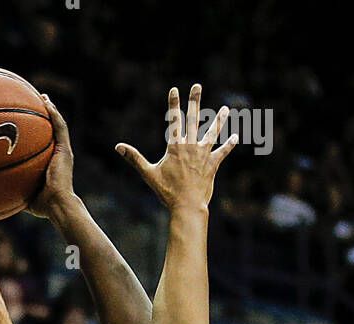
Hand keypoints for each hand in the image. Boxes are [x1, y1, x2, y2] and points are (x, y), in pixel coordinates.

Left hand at [29, 95, 74, 217]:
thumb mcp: (23, 194)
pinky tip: (46, 102)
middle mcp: (58, 154)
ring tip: (42, 96)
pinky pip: (60, 127)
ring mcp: (63, 151)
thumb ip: (12, 188)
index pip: (44, 143)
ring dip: (50, 109)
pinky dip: (54, 113)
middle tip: (35, 102)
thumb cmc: (42, 206)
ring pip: (57, 125)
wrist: (58, 205)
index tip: (27, 122)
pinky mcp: (65, 150)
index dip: (37, 132)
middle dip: (44, 116)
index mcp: (51, 163)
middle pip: (51, 130)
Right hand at [116, 85, 236, 211]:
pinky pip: (222, 152)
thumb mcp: (148, 174)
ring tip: (225, 109)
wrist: (186, 206)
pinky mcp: (212, 165)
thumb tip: (118, 147)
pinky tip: (236, 137)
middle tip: (197, 86)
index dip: (173, 104)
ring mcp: (203, 154)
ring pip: (213, 132)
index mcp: (175, 146)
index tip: (174, 89)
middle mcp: (191, 146)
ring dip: (219, 120)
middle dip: (195, 101)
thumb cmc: (166, 191)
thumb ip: (134, 158)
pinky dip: (229, 145)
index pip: (173, 120)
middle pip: (194, 119)